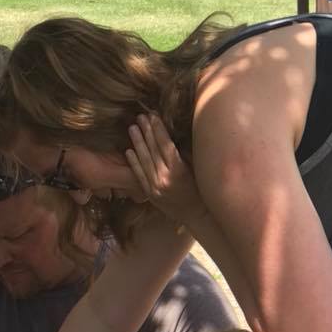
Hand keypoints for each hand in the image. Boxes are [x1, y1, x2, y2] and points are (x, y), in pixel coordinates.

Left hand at [125, 113, 207, 228]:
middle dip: (146, 132)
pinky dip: (134, 163)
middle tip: (140, 116)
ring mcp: (155, 187)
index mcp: (178, 170)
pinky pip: (139, 176)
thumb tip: (174, 134)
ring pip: (144, 161)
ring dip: (137, 143)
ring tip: (132, 128)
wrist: (198, 215)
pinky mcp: (151, 194)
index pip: (165, 144)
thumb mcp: (197, 169)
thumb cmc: (202, 190)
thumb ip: (183, 154)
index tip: (153, 115)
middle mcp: (164, 178)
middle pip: (152, 150)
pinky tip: (128, 151)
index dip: (158, 129)